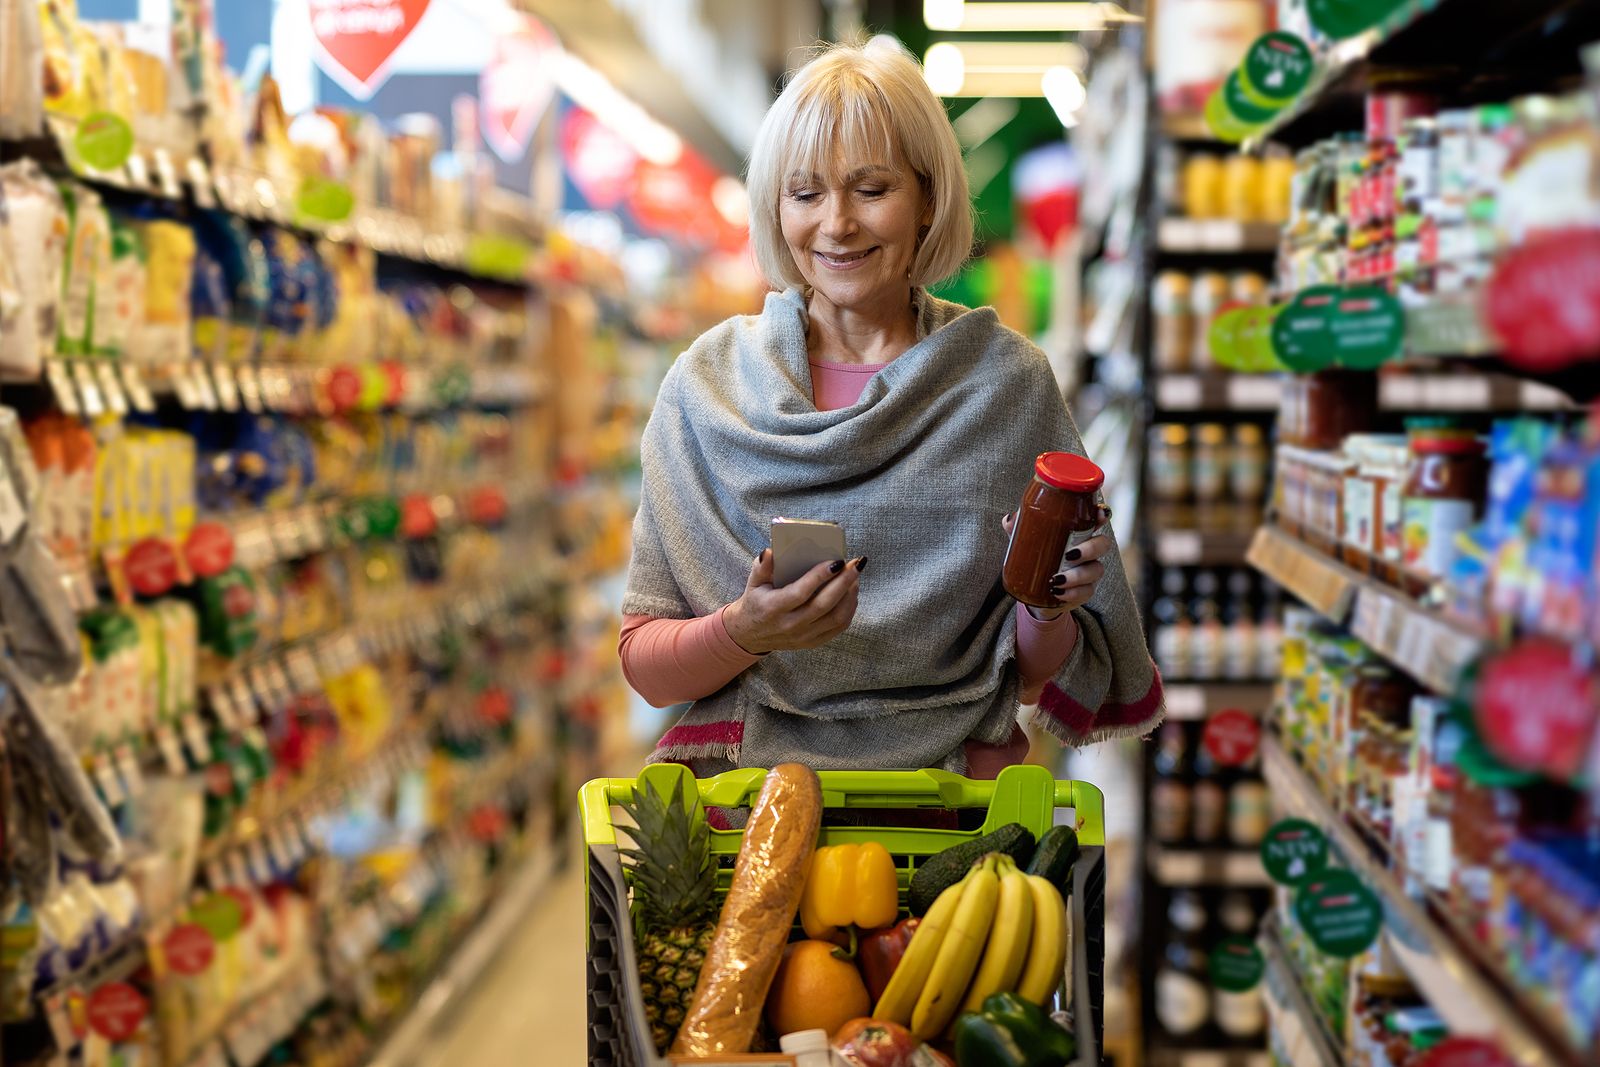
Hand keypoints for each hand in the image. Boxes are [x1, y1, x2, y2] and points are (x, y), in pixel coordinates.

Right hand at [724, 549, 865, 654]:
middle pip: (823, 605)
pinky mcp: (813, 642)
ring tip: (855, 576)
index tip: (836, 561)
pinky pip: (838, 627)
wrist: (751, 635)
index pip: (800, 592)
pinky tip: (852, 593)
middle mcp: (790, 625)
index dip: (820, 576)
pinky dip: (849, 609)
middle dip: (844, 582)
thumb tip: (772, 551)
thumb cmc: (756, 602)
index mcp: (773, 608)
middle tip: (855, 564)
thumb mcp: (753, 583)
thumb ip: (762, 566)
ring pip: (836, 618)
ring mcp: (803, 636)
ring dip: (850, 596)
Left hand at [1001, 508, 1112, 619]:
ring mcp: (1089, 572)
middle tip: (1069, 555)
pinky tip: (1058, 592)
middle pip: (1103, 544)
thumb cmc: (1036, 559)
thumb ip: (1019, 530)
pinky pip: (1087, 592)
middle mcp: (1089, 551)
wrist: (1035, 591)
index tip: (1099, 515)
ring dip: (1077, 575)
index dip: (1101, 516)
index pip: (1095, 521)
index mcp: (1078, 534)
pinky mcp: (1085, 591)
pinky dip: (1073, 592)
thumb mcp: (1027, 543)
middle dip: (1090, 549)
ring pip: (1096, 570)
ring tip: (1055, 579)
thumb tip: (1009, 520)